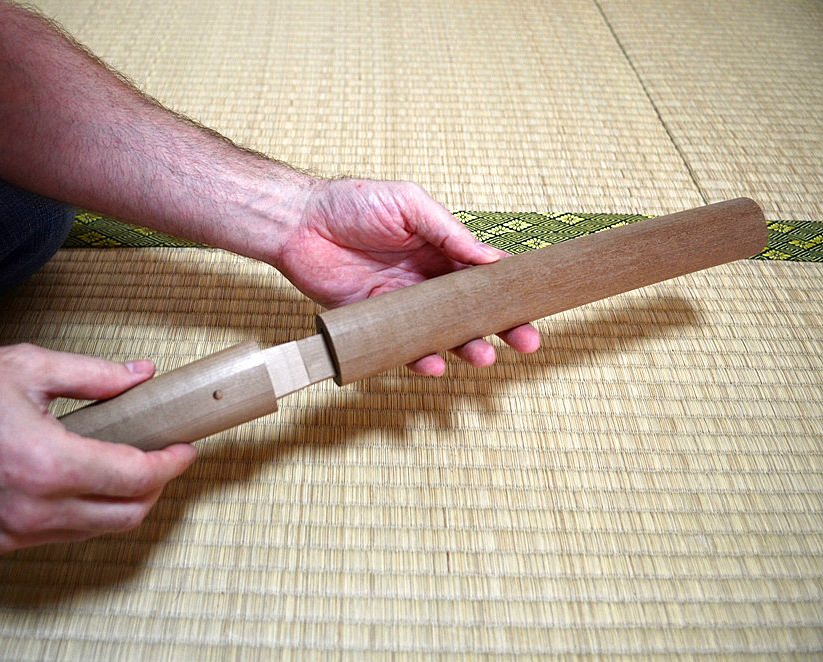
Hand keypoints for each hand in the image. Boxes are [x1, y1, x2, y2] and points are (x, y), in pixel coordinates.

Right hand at [0, 345, 195, 556]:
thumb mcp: (24, 367)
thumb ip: (93, 375)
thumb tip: (141, 374)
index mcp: (44, 463)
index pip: (135, 478)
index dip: (170, 463)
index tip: (184, 447)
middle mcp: (29, 511)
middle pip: (124, 516)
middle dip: (154, 489)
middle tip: (161, 458)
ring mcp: (7, 535)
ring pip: (90, 531)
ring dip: (118, 503)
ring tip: (121, 464)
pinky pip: (52, 536)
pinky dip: (77, 513)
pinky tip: (75, 480)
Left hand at [275, 178, 539, 374]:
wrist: (299, 223)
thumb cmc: (352, 203)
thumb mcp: (409, 204)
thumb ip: (449, 232)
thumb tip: (490, 258)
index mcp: (439, 249)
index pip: (483, 275)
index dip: (508, 291)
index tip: (535, 305)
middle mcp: (424, 280)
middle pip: (470, 310)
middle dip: (500, 326)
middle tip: (525, 341)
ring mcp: (400, 304)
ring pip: (440, 333)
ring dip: (464, 346)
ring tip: (483, 356)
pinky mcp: (373, 322)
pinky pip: (401, 345)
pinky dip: (418, 357)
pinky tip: (433, 363)